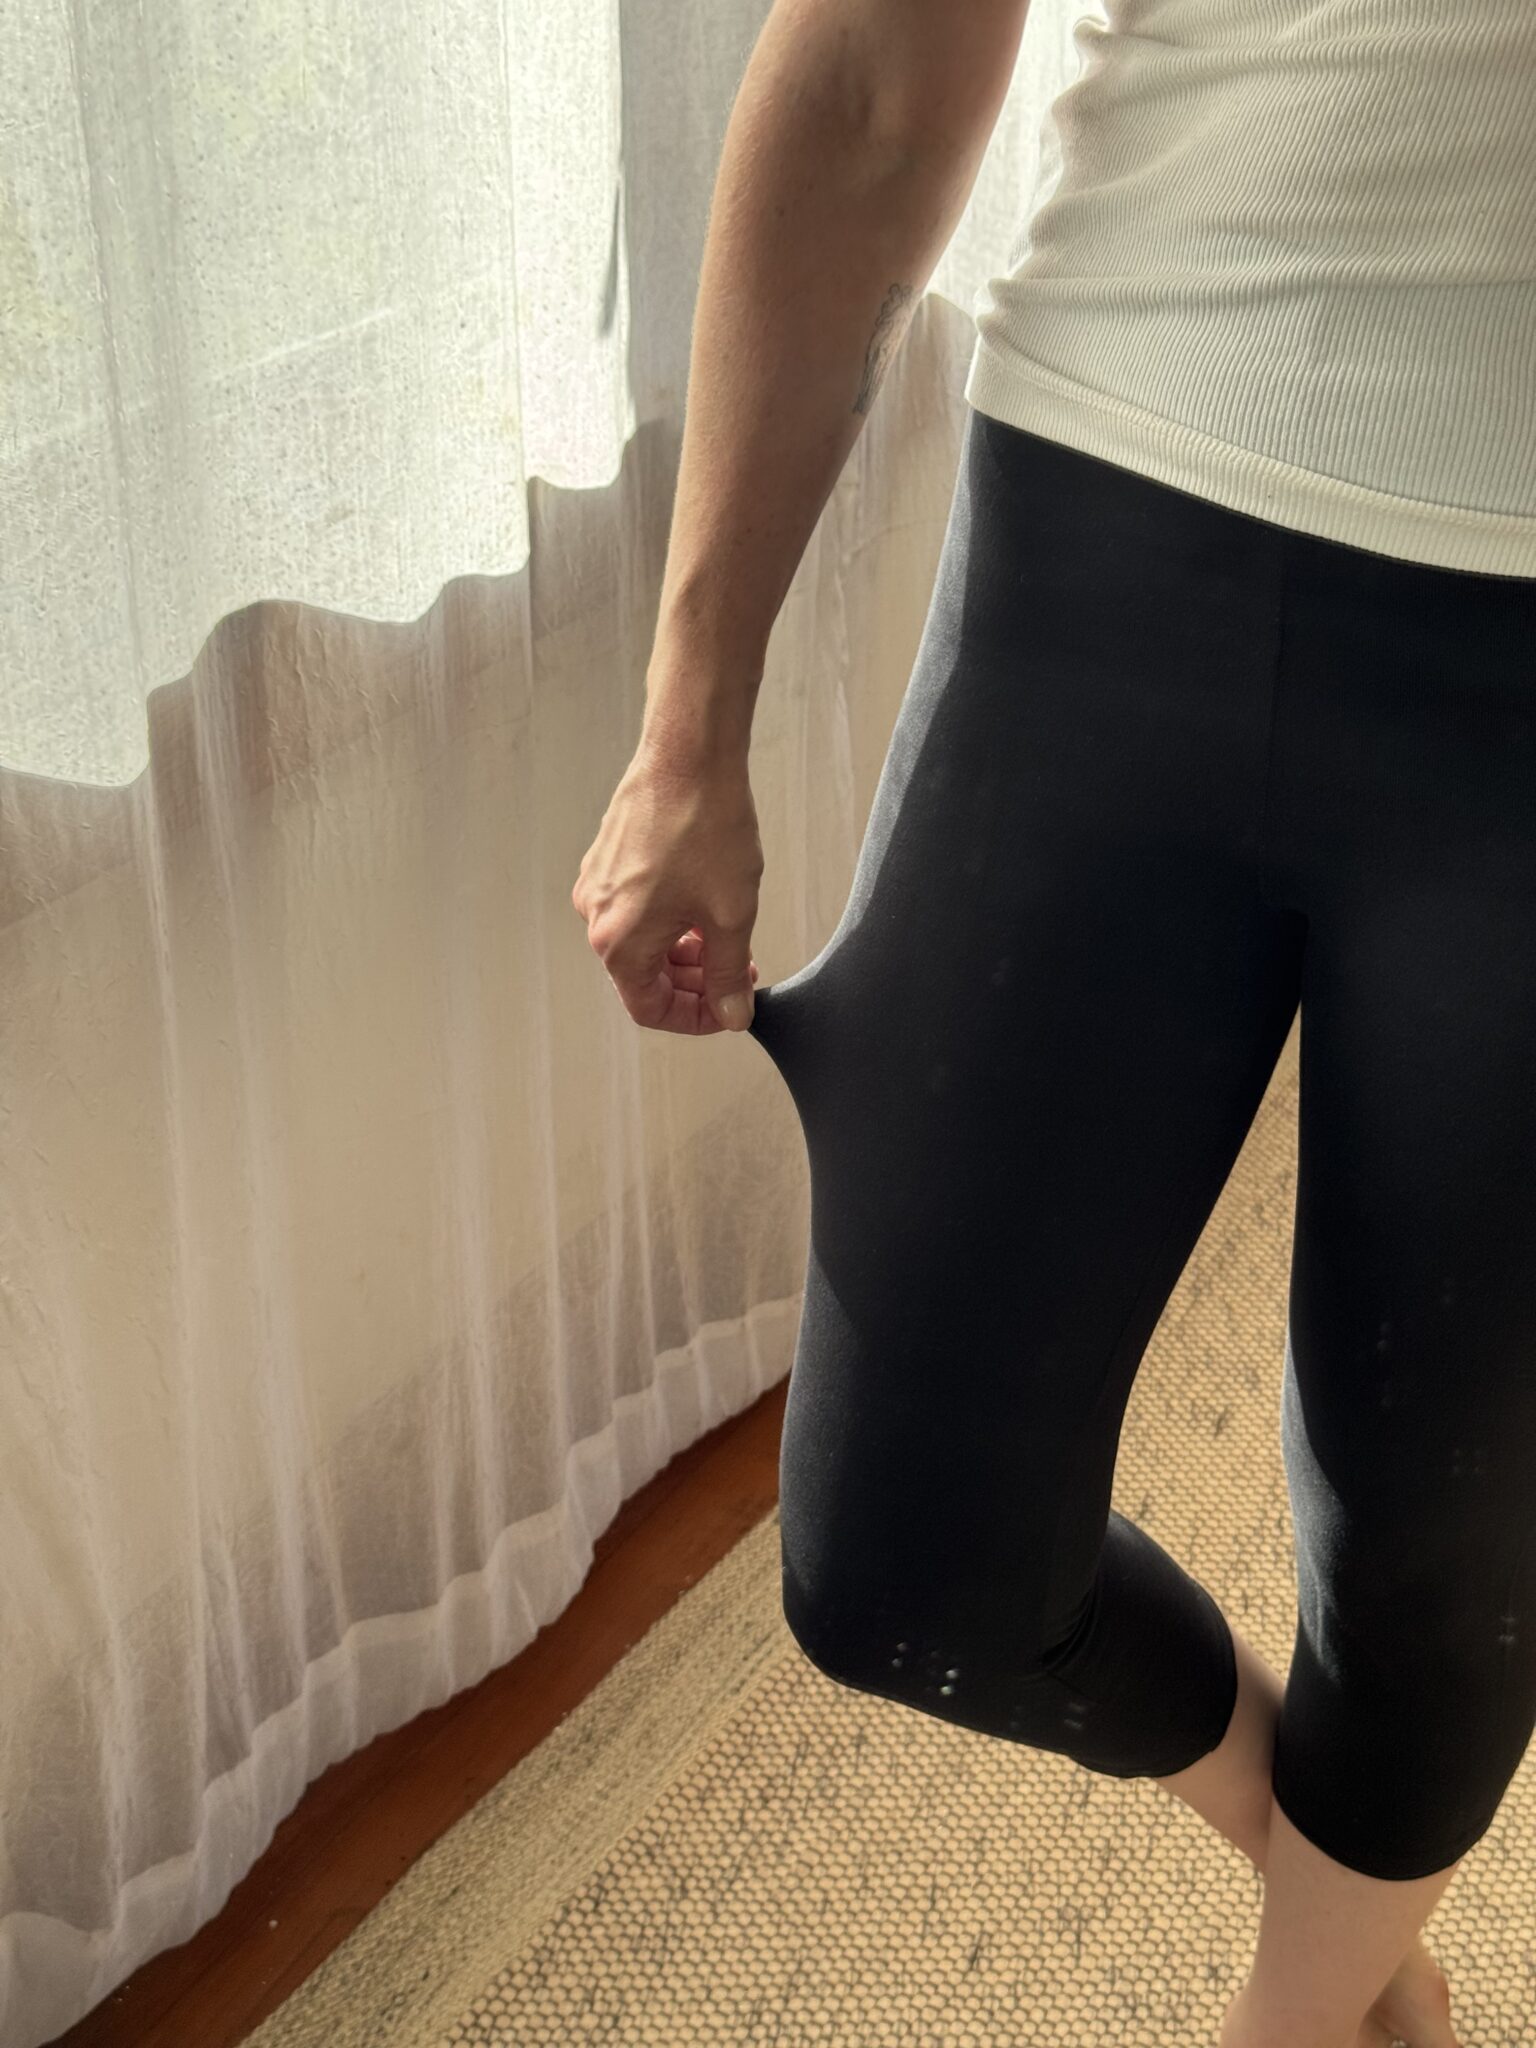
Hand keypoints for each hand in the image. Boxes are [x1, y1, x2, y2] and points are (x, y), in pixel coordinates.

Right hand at [571, 736, 763, 1033]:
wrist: (689, 754)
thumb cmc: (705, 826)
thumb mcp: (731, 916)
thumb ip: (728, 975)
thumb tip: (732, 1013)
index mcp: (619, 941)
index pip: (649, 1008)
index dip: (693, 1018)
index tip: (726, 1009)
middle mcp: (597, 916)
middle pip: (642, 976)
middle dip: (693, 982)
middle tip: (736, 971)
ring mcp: (598, 884)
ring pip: (641, 941)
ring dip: (683, 951)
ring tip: (725, 936)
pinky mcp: (607, 858)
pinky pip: (635, 907)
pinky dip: (669, 919)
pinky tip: (703, 902)